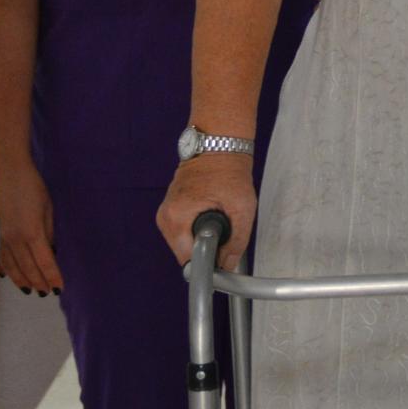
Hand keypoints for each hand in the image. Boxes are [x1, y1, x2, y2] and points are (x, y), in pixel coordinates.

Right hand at [0, 158, 61, 295]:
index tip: (59, 288)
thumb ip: (49, 231)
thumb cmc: (33, 187)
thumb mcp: (49, 208)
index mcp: (33, 233)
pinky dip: (4, 269)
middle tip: (46, 294)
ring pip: (12, 266)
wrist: (8, 172)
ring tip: (30, 290)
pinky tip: (7, 276)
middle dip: (38, 282)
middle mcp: (16, 240)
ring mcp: (2, 237)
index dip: (52, 276)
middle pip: (28, 268)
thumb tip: (51, 250)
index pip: (45, 261)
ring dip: (21, 280)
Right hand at [158, 151, 256, 268]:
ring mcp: (166, 212)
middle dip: (207, 250)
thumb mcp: (242, 208)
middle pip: (185, 253)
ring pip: (185, 243)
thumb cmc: (229, 170)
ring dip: (202, 239)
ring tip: (220, 221)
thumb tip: (228, 265)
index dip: (207, 264)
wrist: (219, 144)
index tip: (222, 259)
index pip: (187, 260)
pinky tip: (211, 217)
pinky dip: (197, 229)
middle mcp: (165, 217)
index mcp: (176, 217)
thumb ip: (237, 241)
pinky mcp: (171, 208)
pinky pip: (183, 231)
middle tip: (226, 234)